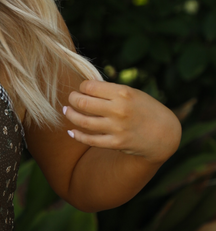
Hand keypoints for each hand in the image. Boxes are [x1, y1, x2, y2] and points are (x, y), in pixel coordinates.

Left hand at [62, 80, 181, 164]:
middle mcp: (119, 109)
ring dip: (70, 115)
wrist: (164, 133)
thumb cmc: (146, 109)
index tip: (82, 89)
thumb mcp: (133, 94)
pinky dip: (77, 135)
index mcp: (123, 93)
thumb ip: (111, 91)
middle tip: (70, 98)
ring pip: (83, 121)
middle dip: (72, 99)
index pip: (90, 87)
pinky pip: (90, 140)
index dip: (82, 87)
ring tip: (67, 111)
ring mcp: (117, 128)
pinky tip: (71, 131)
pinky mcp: (116, 143)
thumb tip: (86, 87)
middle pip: (83, 103)